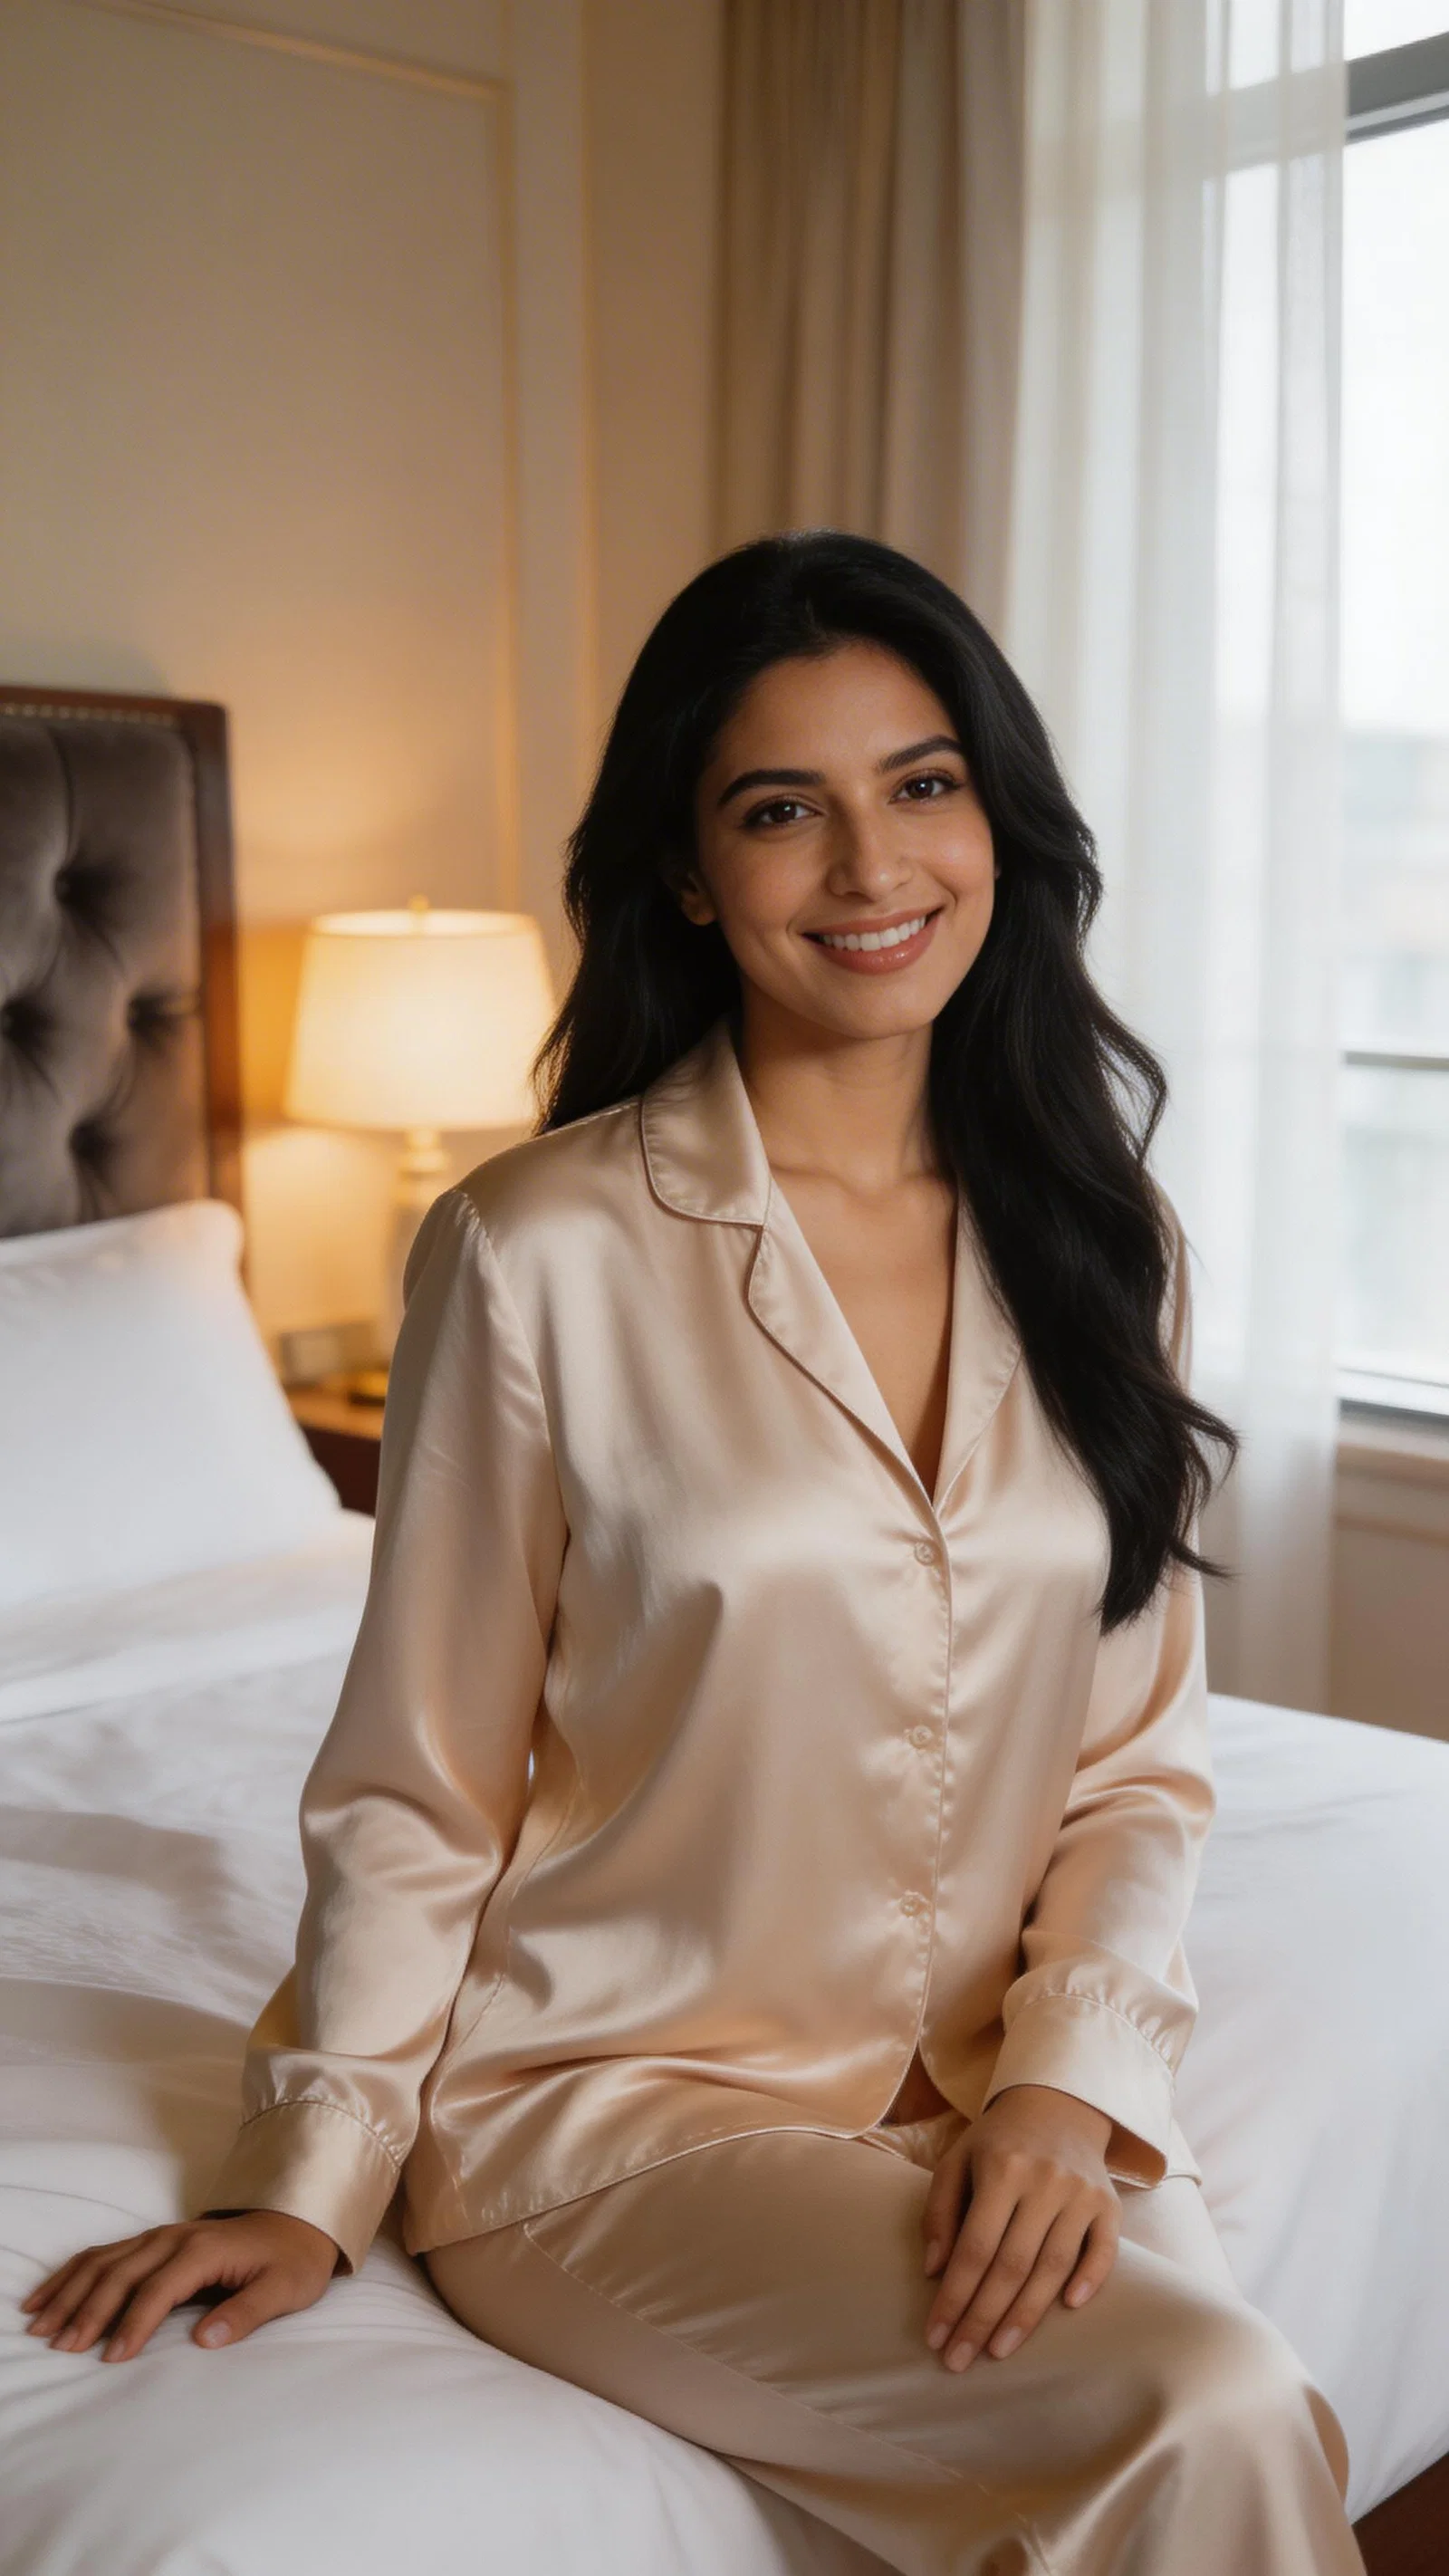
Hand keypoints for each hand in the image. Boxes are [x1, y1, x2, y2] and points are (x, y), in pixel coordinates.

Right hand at [20, 2210, 340, 2362]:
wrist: (298, 2224)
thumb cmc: (292, 2262)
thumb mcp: (286, 2290)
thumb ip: (247, 2313)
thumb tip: (206, 2340)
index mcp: (206, 2250)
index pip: (159, 2289)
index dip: (133, 2324)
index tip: (111, 2359)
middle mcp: (176, 2237)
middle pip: (122, 2273)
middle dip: (90, 2311)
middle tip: (63, 2349)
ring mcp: (161, 2236)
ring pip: (104, 2261)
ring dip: (71, 2292)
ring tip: (42, 2326)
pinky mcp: (153, 2241)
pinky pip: (104, 2254)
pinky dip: (72, 2274)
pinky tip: (46, 2295)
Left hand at [921, 2084, 1120, 2369]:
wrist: (1058, 2105)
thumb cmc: (998, 2142)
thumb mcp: (957, 2161)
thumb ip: (939, 2212)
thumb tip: (935, 2272)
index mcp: (1002, 2169)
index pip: (974, 2248)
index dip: (954, 2297)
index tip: (935, 2336)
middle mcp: (1044, 2181)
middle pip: (1011, 2265)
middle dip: (982, 2319)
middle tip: (959, 2360)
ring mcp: (1081, 2194)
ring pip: (1053, 2267)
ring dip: (1026, 2316)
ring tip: (998, 2351)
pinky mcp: (1109, 2205)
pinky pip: (1103, 2251)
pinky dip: (1089, 2280)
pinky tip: (1068, 2309)